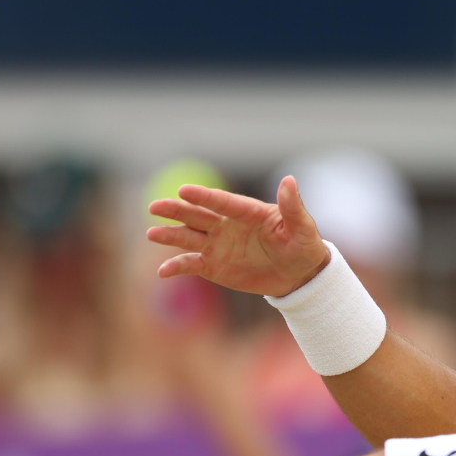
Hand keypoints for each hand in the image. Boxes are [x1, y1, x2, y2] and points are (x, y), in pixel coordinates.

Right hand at [146, 177, 330, 297]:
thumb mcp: (303, 228)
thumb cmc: (303, 246)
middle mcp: (227, 225)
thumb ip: (292, 206)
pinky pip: (191, 264)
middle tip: (155, 206)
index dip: (203, 197)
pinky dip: (176, 267)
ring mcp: (217, 245)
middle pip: (197, 215)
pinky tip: (163, 272)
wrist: (299, 275)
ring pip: (188, 237)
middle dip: (176, 210)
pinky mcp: (213, 266)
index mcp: (247, 211)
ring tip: (151, 233)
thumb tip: (289, 180)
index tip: (184, 190)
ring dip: (170, 235)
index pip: (222, 201)